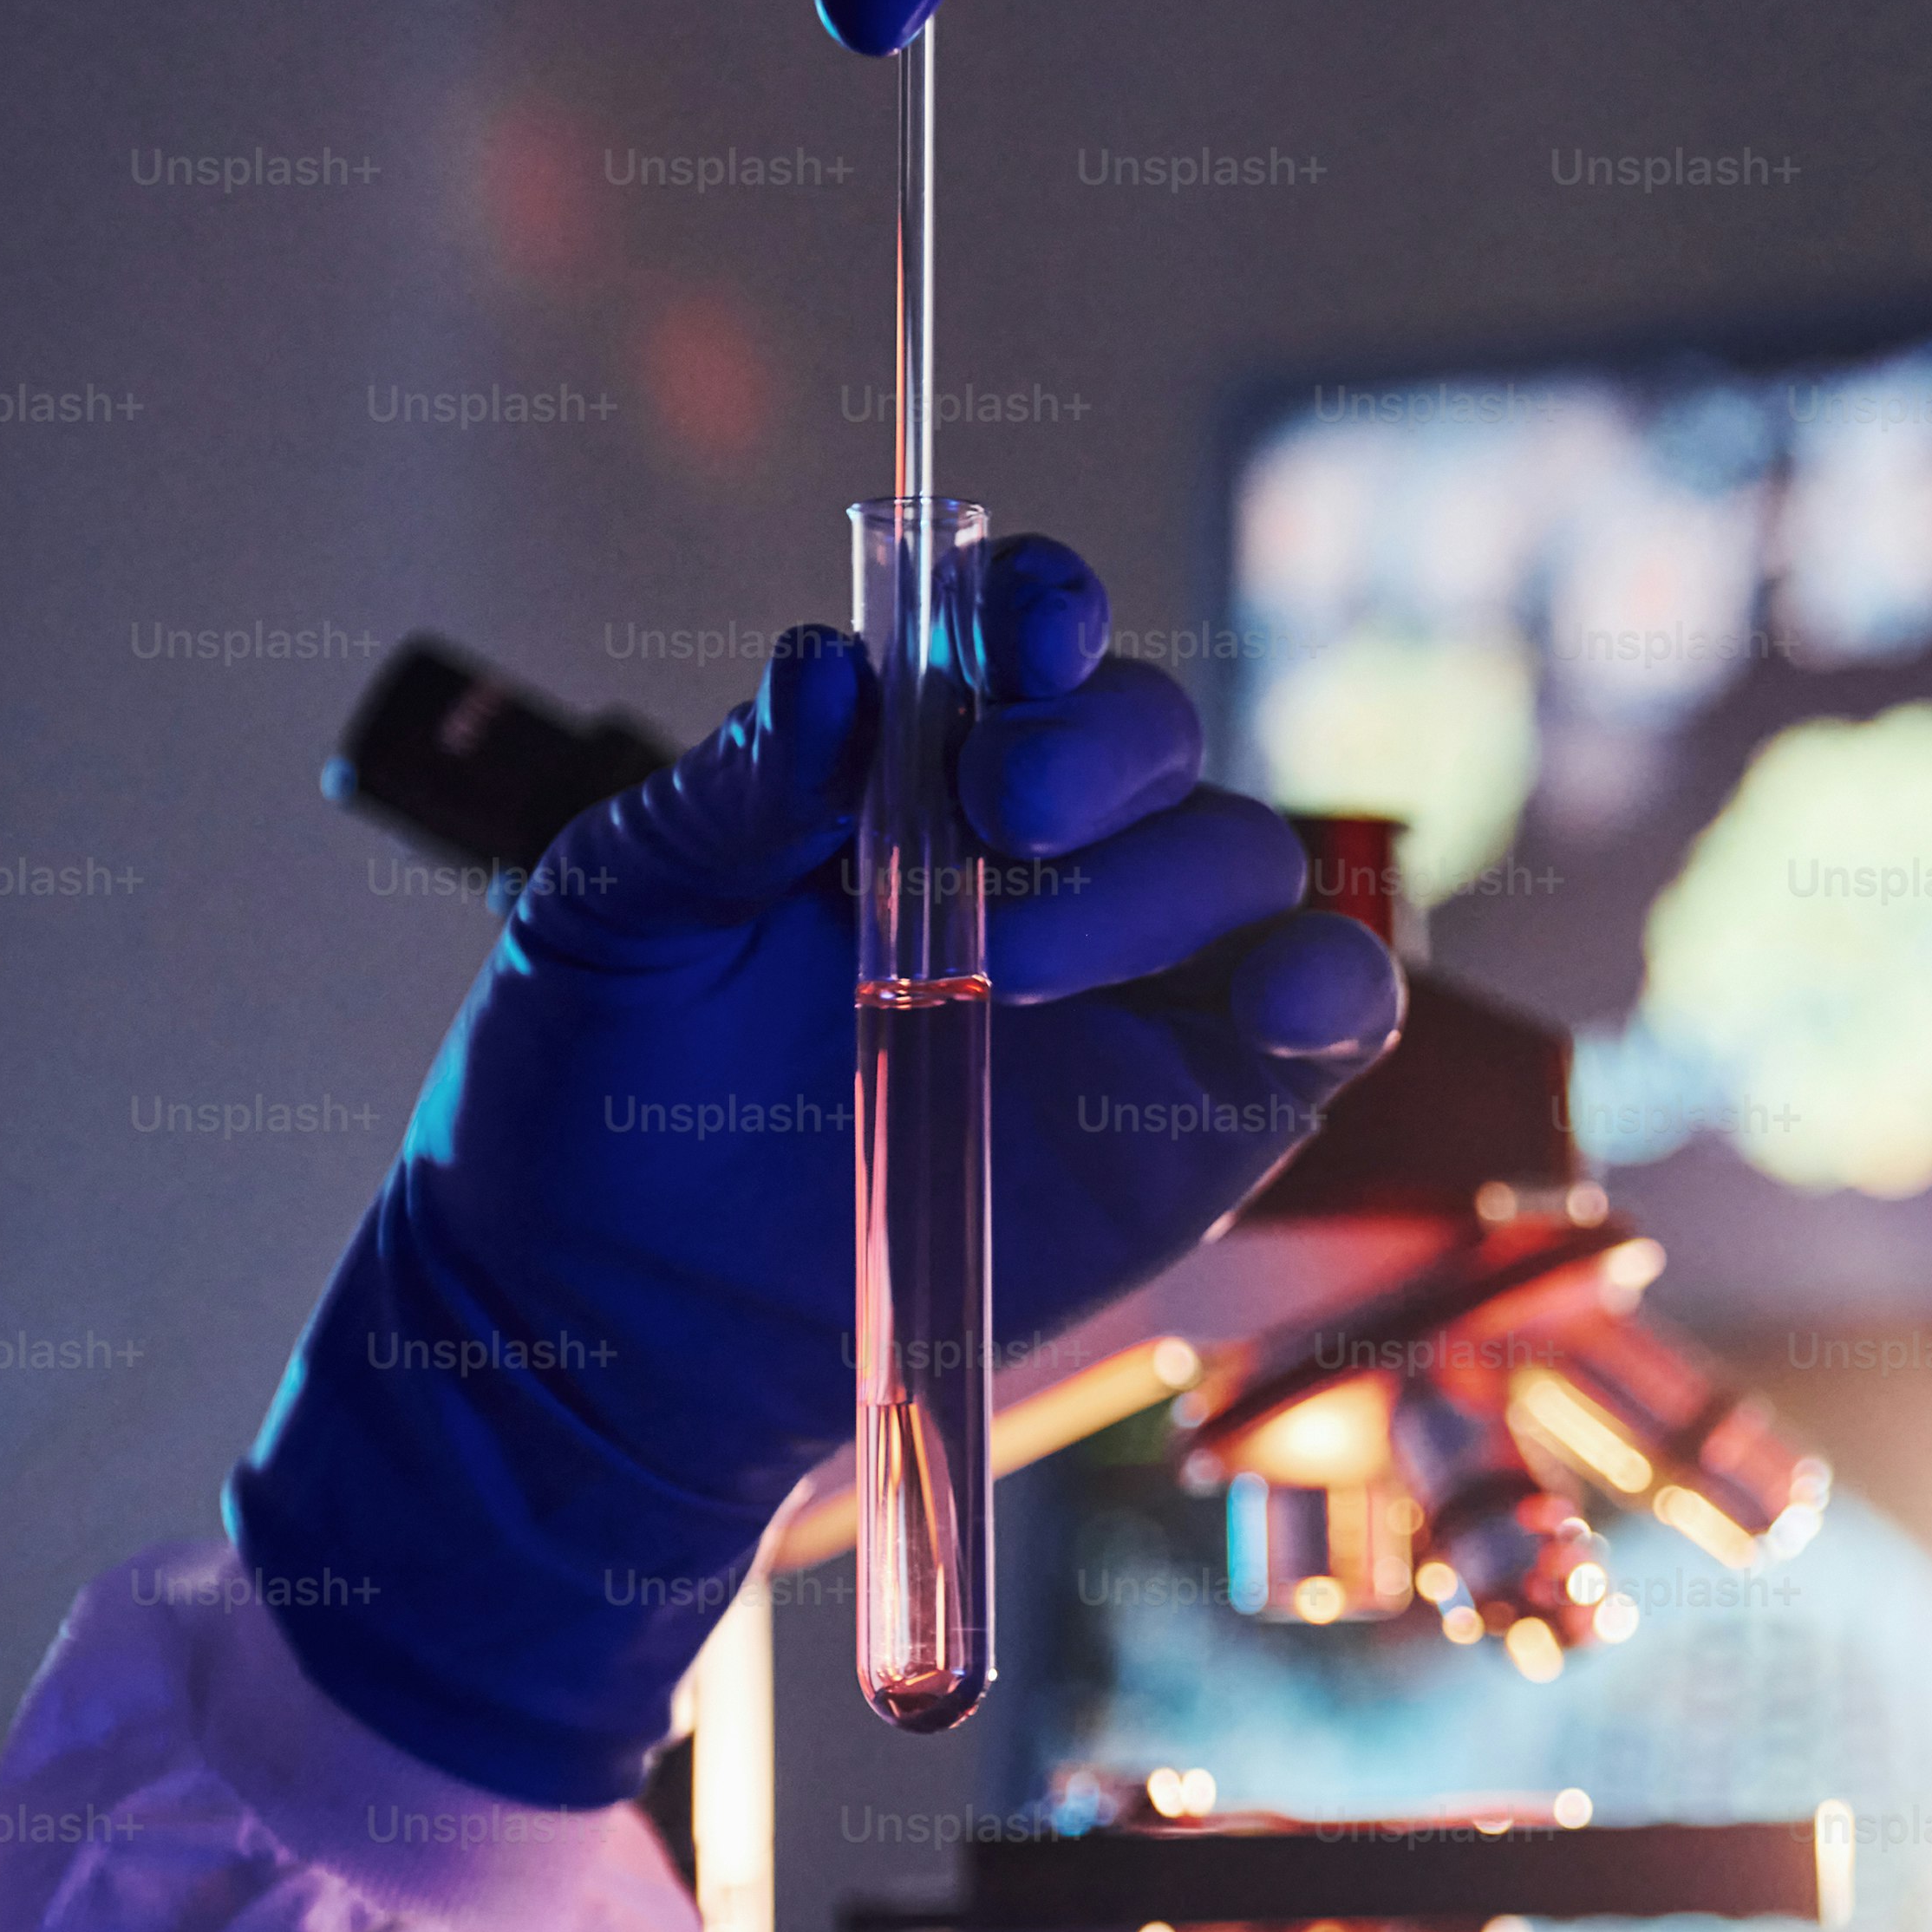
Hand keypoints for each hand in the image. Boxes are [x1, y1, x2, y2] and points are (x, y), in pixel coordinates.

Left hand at [227, 541, 1401, 1807]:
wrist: (616, 1321)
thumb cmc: (601, 1093)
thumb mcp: (613, 910)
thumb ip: (724, 791)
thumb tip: (833, 668)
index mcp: (911, 772)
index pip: (1026, 638)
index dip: (1043, 610)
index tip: (1008, 636)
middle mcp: (1046, 860)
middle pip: (1155, 735)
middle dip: (1094, 747)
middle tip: (994, 813)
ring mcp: (1134, 989)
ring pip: (1243, 859)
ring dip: (1161, 878)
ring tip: (1015, 972)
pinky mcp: (1196, 1120)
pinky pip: (1327, 1018)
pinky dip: (1329, 983)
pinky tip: (1266, 999)